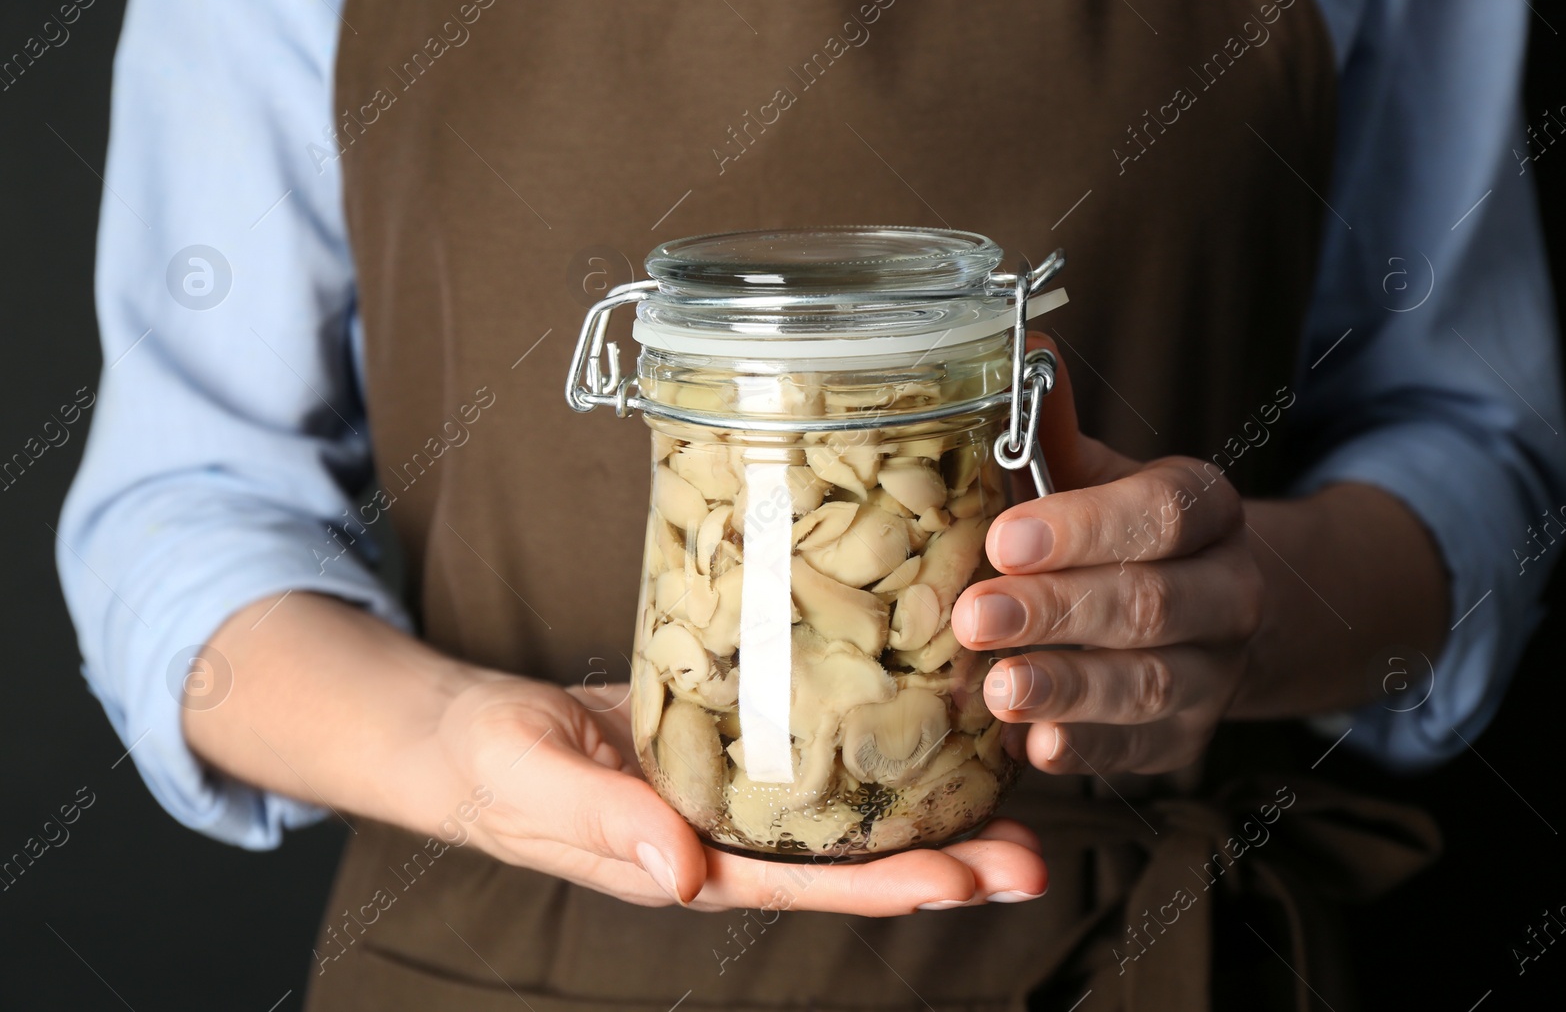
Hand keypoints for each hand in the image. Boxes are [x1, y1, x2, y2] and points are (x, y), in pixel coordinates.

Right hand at [436, 679, 1048, 914]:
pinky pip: (817, 762)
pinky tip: (929, 736)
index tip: (962, 882)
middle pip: (849, 863)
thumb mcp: (538, 784)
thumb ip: (605, 823)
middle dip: (942, 865)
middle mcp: (728, 842)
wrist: (477, 736)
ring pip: (848, 817)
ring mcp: (735, 801)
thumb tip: (682, 874)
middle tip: (1031, 859)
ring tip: (1017, 809)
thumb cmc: (497, 767)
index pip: (803, 885)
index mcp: (686, 865)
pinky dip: (877, 755)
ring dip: (930, 816)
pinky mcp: (734, 750)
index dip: (883, 886)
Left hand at [949, 337, 1263, 775]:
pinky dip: (1085, 751)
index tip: (1004, 538)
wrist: (1211, 612)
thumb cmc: (1120, 533)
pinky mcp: (1185, 740)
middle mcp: (1228, 592)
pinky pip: (1139, 752)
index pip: (1160, 513)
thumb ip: (1056, 430)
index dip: (1085, 527)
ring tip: (997, 690)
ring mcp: (1213, 673)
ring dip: (1068, 688)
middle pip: (1151, 603)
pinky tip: (1032, 749)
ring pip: (1149, 685)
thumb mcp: (1096, 476)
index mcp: (1205, 510)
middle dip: (1058, 611)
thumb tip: (1028, 344)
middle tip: (975, 617)